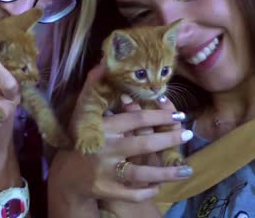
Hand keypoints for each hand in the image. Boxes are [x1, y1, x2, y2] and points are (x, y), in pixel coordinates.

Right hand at [49, 65, 191, 206]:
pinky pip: (133, 193)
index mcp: (104, 127)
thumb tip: (103, 63)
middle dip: (169, 139)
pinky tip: (161, 186)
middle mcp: (106, 148)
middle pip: (143, 144)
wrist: (67, 174)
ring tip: (187, 169)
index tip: (178, 115)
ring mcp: (106, 171)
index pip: (136, 119)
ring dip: (167, 172)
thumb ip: (94, 87)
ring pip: (142, 173)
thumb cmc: (83, 138)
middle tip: (187, 135)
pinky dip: (149, 191)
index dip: (159, 116)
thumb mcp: (85, 112)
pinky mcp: (107, 190)